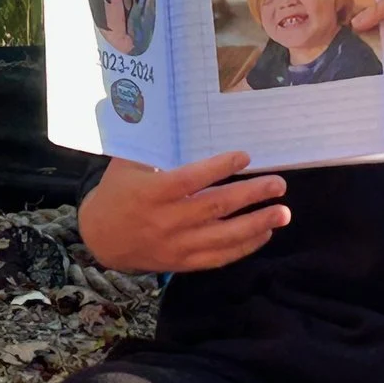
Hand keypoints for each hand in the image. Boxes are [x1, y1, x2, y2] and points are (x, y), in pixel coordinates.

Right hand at [79, 152, 288, 272]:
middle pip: (215, 207)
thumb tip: (180, 120)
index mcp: (152, 192)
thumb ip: (153, 147)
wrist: (100, 238)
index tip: (245, 156)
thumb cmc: (117, 193)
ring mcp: (176, 244)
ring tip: (282, 213)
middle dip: (251, 196)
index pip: (191, 179)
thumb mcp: (126, 164)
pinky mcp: (182, 262)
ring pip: (223, 236)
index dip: (219, 168)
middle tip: (279, 185)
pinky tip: (264, 233)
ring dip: (256, 224)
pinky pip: (218, 257)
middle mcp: (167, 220)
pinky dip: (244, 247)